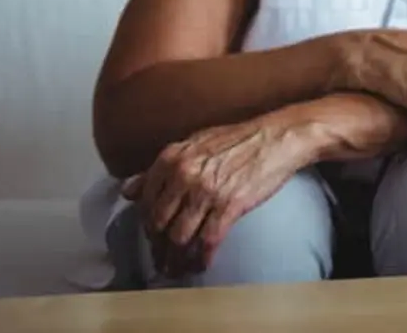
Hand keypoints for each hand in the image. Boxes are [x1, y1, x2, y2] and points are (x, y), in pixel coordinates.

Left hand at [120, 114, 312, 277]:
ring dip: (176, 259)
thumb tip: (128, 189)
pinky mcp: (230, 206)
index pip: (145, 202)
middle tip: (162, 258)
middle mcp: (184, 175)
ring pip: (179, 238)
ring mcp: (206, 192)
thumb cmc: (238, 140)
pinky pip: (207, 241)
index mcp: (171, 159)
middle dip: (158, 247)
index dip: (146, 225)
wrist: (278, 138)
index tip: (152, 236)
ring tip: (177, 269)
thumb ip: (159, 168)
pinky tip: (201, 264)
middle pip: (158, 224)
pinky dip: (202, 258)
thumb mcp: (194, 144)